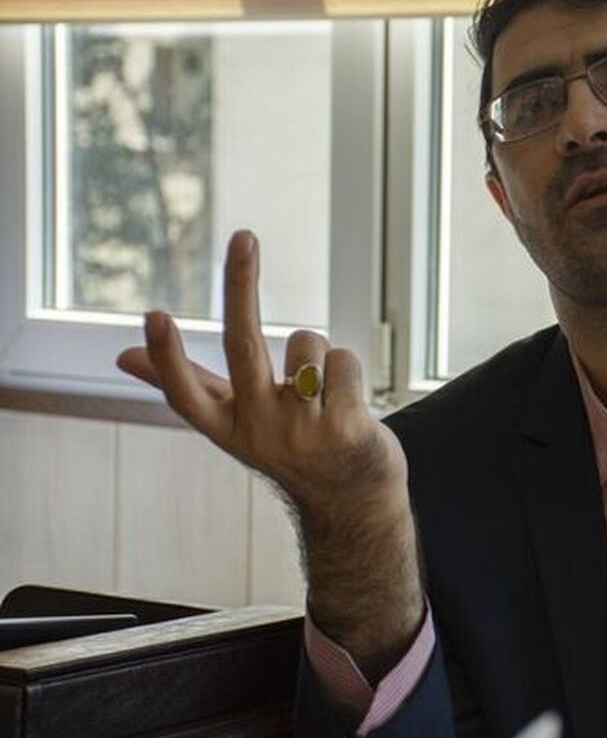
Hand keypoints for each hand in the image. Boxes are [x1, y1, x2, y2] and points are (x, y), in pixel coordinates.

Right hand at [116, 229, 422, 676]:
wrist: (353, 502)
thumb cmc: (290, 449)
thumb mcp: (235, 423)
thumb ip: (187, 383)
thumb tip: (122, 355)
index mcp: (226, 427)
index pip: (187, 391)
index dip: (169, 355)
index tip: (153, 316)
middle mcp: (259, 430)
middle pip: (244, 345)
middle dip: (241, 285)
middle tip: (244, 235)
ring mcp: (303, 431)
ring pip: (309, 344)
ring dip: (320, 356)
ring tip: (326, 396)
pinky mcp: (347, 428)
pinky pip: (343, 360)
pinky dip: (348, 371)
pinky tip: (349, 403)